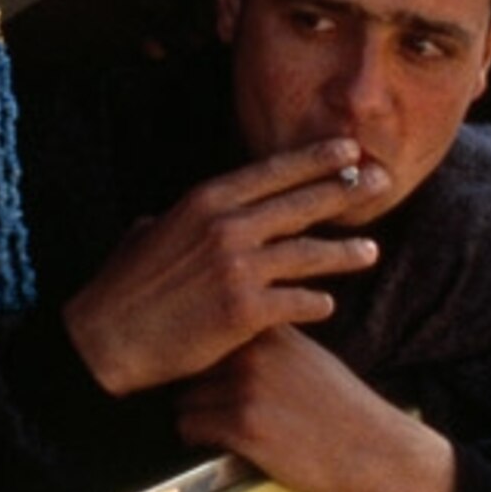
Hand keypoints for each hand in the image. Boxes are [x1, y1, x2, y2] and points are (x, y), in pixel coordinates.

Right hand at [59, 140, 386, 395]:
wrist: (107, 340)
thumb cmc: (121, 290)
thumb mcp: (146, 236)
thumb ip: (169, 222)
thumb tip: (165, 219)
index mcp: (205, 202)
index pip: (273, 172)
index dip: (315, 160)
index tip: (349, 151)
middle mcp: (227, 227)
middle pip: (302, 203)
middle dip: (348, 190)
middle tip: (383, 181)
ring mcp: (238, 268)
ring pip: (309, 254)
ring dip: (345, 252)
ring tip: (371, 251)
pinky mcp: (245, 310)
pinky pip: (297, 301)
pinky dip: (315, 303)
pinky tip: (327, 305)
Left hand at [174, 327, 457, 491]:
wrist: (374, 450)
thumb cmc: (340, 407)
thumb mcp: (307, 355)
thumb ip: (269, 341)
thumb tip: (228, 337)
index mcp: (270, 330)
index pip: (207, 329)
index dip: (201, 354)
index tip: (201, 368)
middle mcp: (255, 353)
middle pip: (190, 366)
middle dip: (195, 387)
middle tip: (211, 406)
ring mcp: (248, 389)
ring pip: (184, 398)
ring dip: (195, 415)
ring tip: (218, 427)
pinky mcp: (244, 426)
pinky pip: (190, 427)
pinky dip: (198, 438)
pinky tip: (222, 442)